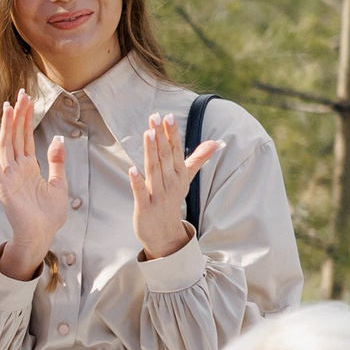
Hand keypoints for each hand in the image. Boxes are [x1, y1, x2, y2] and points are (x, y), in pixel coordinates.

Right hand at [0, 91, 70, 280]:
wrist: (42, 236)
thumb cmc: (49, 214)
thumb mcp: (60, 184)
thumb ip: (57, 162)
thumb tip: (58, 139)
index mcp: (29, 166)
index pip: (26, 136)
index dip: (26, 118)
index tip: (26, 98)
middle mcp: (17, 168)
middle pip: (15, 136)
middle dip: (17, 115)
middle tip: (20, 94)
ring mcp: (9, 177)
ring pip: (6, 146)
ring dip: (6, 127)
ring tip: (8, 108)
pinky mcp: (4, 189)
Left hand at [130, 111, 221, 260]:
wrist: (165, 234)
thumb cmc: (172, 200)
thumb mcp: (187, 178)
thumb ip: (198, 158)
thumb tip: (218, 142)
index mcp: (179, 174)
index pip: (176, 151)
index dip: (172, 134)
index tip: (168, 116)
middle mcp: (170, 183)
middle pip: (165, 157)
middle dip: (160, 137)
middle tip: (155, 117)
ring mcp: (158, 195)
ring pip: (154, 171)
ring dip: (151, 152)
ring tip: (147, 134)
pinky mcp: (145, 208)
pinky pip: (140, 193)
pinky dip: (136, 182)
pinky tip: (131, 169)